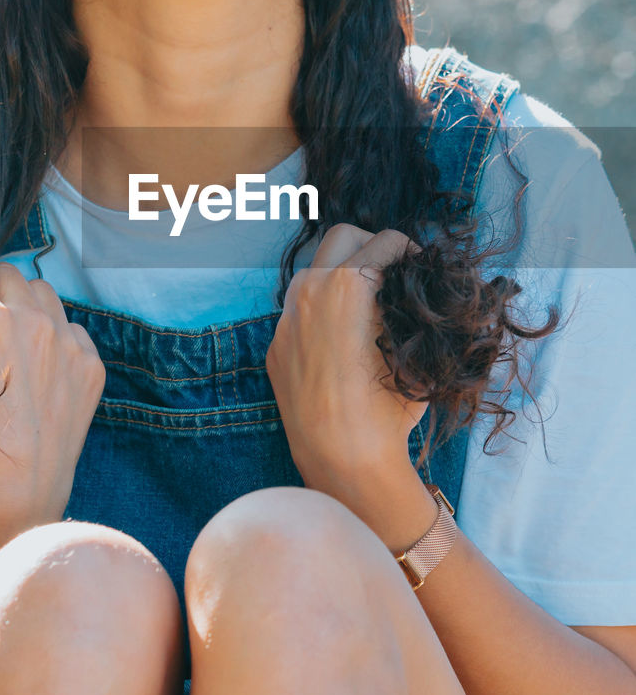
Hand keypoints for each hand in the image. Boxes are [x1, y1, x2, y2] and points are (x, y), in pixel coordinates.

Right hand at [0, 258, 105, 545]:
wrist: (15, 499)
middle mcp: (34, 322)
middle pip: (7, 274)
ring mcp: (68, 343)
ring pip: (44, 294)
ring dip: (24, 305)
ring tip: (11, 337)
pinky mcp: (91, 366)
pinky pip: (72, 329)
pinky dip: (55, 337)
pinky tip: (40, 367)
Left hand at [266, 223, 429, 502]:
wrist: (341, 458)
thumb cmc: (387, 409)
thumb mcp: (413, 352)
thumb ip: (409, 310)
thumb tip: (412, 293)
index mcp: (349, 284)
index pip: (386, 241)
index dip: (410, 251)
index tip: (419, 267)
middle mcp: (310, 290)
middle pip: (343, 236)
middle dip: (371, 246)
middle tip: (392, 272)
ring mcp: (287, 317)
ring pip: (314, 271)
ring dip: (341, 275)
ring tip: (368, 306)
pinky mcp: (276, 345)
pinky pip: (300, 311)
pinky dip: (322, 312)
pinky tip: (342, 343)